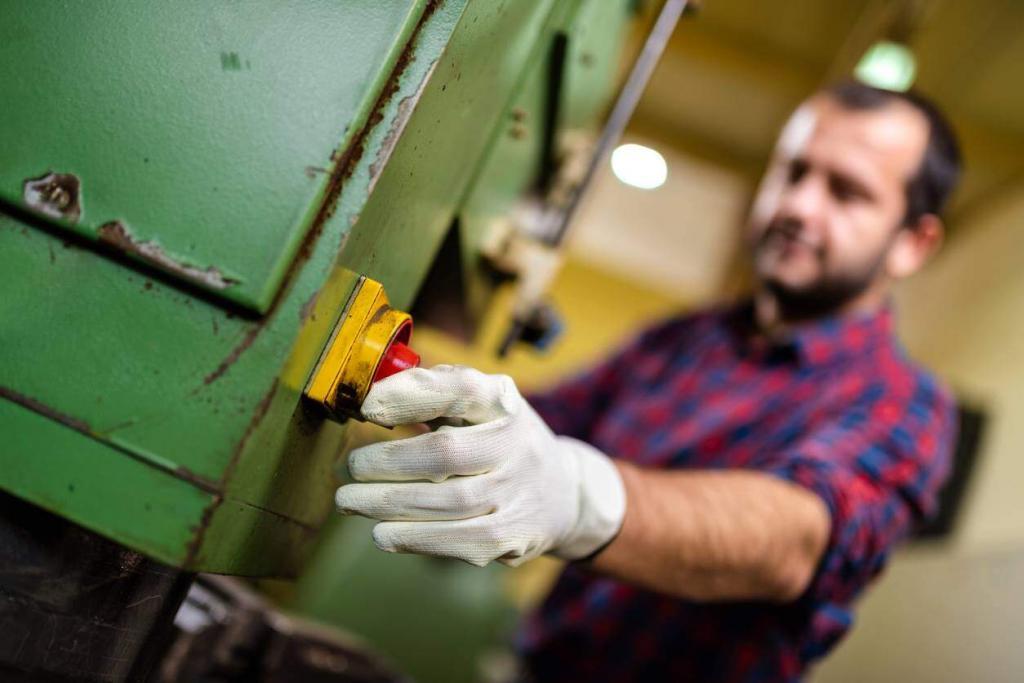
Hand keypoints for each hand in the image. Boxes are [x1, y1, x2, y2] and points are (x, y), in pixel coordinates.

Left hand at [335, 365, 625, 566]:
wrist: (560, 493)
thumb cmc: (496, 442)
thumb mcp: (477, 407)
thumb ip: (430, 395)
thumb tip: (366, 401)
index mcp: (504, 402)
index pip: (462, 389)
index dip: (410, 395)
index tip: (366, 406)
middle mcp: (519, 443)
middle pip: (447, 452)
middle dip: (388, 461)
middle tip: (350, 468)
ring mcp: (520, 493)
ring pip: (450, 502)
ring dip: (390, 504)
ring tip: (350, 499)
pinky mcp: (514, 537)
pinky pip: (460, 541)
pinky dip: (415, 538)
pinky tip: (382, 533)